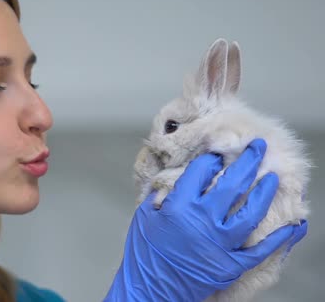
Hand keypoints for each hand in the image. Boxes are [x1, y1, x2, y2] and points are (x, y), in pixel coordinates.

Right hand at [104, 139, 307, 301]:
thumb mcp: (145, 215)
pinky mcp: (230, 264)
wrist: (150, 287)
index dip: (211, 159)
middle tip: (258, 147)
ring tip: (272, 178)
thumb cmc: (144, 252)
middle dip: (248, 161)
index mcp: (179, 206)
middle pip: (232, 184)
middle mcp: (202, 221)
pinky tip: (291, 226)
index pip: (201, 172)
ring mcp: (219, 244)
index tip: (217, 153)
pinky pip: (260, 249)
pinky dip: (278, 238)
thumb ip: (164, 194)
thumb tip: (179, 178)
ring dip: (264, 192)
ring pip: (250, 213)